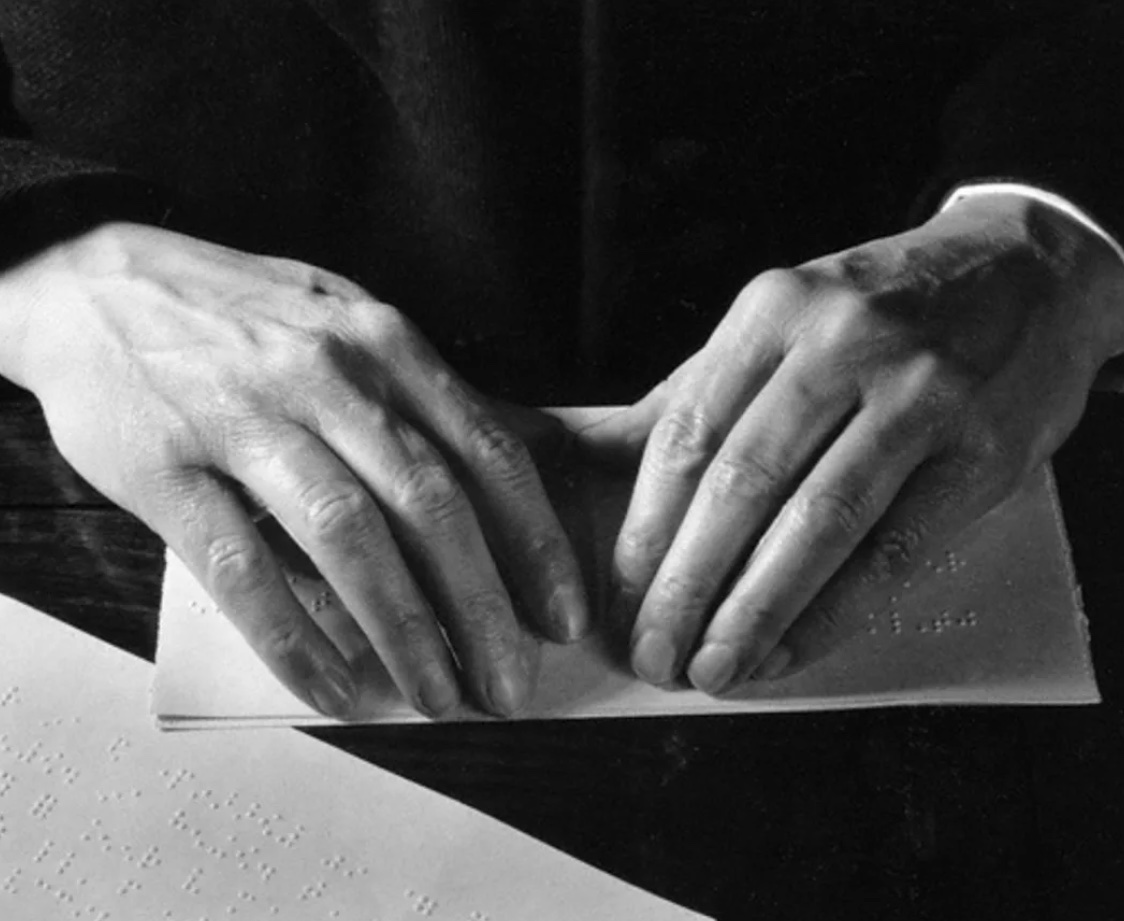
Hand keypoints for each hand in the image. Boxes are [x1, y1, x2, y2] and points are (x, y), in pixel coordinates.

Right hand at [0, 223, 587, 717]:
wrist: (95, 283)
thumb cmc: (241, 315)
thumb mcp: (350, 323)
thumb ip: (428, 394)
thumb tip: (516, 463)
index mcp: (383, 342)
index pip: (487, 451)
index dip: (534, 541)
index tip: (561, 612)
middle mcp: (326, 376)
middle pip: (429, 505)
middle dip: (482, 607)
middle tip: (511, 683)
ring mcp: (245, 419)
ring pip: (347, 537)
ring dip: (403, 630)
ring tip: (437, 695)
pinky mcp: (169, 468)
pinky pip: (242, 569)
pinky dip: (294, 638)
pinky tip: (333, 687)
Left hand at [582, 193, 1123, 693]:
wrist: (1027, 271)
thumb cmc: (881, 314)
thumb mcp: (783, 325)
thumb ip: (696, 394)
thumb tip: (592, 454)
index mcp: (774, 310)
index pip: (688, 434)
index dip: (646, 530)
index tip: (622, 599)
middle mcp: (842, 341)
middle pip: (741, 483)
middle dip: (686, 584)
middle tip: (655, 652)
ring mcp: (920, 391)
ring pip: (815, 521)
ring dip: (752, 611)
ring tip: (714, 667)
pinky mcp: (983, 448)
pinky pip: (894, 548)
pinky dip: (833, 612)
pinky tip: (789, 649)